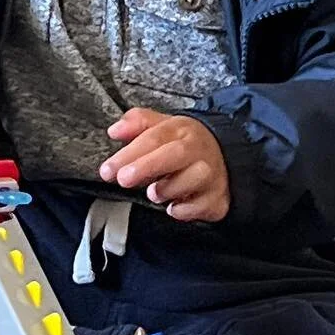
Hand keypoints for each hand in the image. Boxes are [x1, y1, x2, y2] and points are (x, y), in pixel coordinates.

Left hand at [100, 108, 229, 222]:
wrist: (226, 158)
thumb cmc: (185, 145)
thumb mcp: (163, 127)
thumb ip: (137, 124)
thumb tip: (115, 130)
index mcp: (181, 130)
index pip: (154, 138)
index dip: (129, 154)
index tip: (108, 169)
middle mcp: (198, 150)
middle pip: (174, 154)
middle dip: (146, 166)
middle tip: (123, 179)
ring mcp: (211, 174)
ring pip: (191, 180)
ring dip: (166, 190)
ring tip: (154, 192)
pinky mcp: (218, 197)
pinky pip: (200, 206)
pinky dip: (184, 209)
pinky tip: (174, 206)